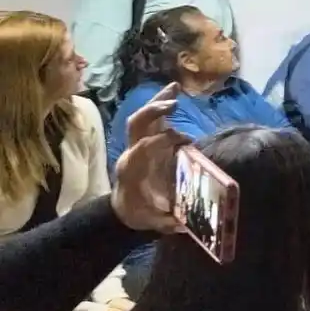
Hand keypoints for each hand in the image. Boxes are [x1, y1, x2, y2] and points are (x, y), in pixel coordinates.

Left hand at [113, 83, 190, 233]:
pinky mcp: (144, 141)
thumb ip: (165, 221)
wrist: (122, 209)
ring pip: (143, 116)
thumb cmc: (138, 213)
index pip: (142, 147)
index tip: (185, 141)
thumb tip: (184, 224)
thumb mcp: (150, 220)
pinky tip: (174, 94)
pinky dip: (161, 104)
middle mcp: (131, 151)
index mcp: (131, 169)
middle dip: (153, 112)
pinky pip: (151, 119)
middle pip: (136, 124)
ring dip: (158, 101)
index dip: (161, 141)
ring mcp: (137, 144)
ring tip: (175, 86)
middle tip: (176, 104)